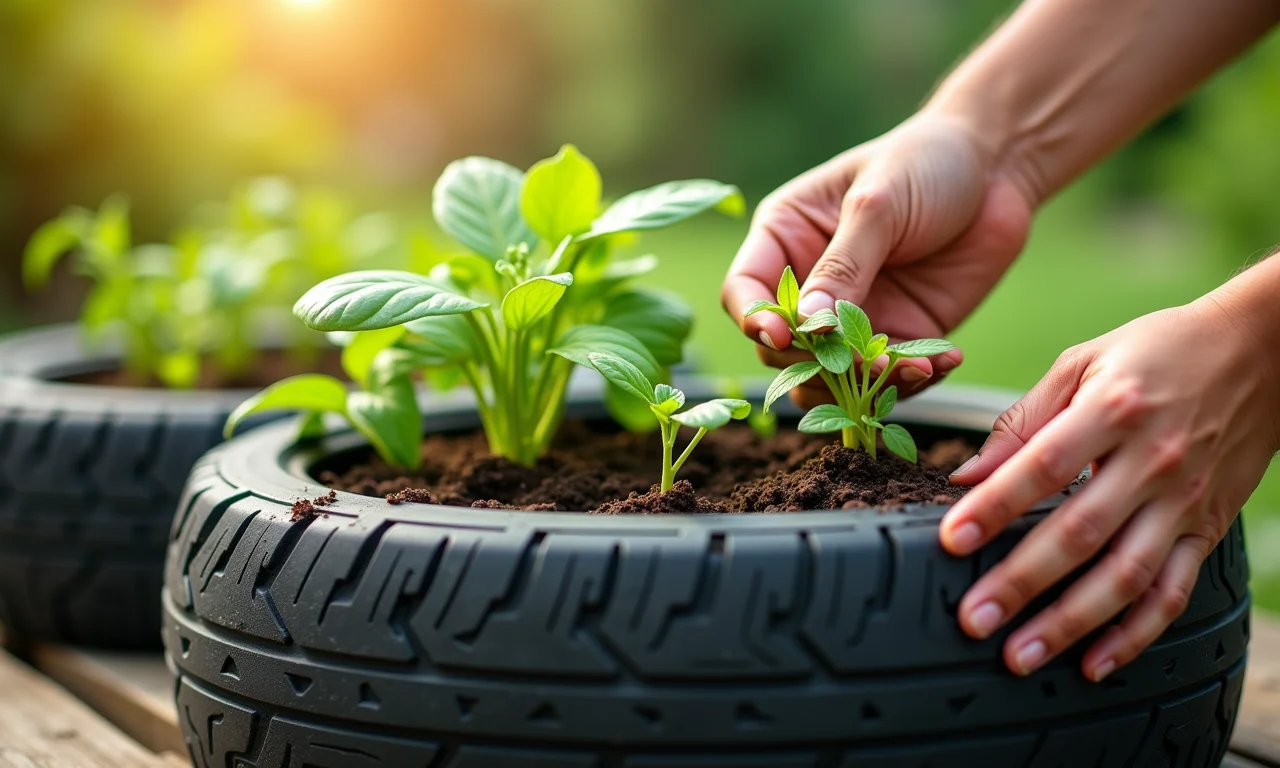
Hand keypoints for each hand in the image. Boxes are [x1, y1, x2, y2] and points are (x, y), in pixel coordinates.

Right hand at [721, 113, 1034, 405]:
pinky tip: (942, 361)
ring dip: (864, 384)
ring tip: (912, 369)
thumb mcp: (877, 205)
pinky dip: (911, 381)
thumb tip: (808, 325)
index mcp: (785, 238)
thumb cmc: (924, 163)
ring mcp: (854, 314)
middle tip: (859, 362)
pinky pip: (889, 376)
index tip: (781, 336)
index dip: (755, 319)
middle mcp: (810, 283)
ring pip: (832, 374)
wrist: (996, 167)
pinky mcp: (900, 334)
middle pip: (782, 347)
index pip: (745, 291)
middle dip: (815, 362)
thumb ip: (843, 266)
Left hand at [943, 289, 1279, 680]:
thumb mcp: (1083, 362)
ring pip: (1125, 576)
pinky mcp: (1207, 528)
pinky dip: (1136, 635)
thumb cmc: (1158, 352)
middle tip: (973, 618)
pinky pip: (1172, 592)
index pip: (1043, 467)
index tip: (950, 540)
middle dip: (1021, 582)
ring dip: (1070, 623)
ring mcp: (1184, 501)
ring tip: (1021, 655)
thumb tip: (967, 475)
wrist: (1262, 351)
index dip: (994, 507)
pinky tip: (1094, 663)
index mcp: (1113, 410)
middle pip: (1080, 533)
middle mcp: (1152, 461)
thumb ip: (1023, 420)